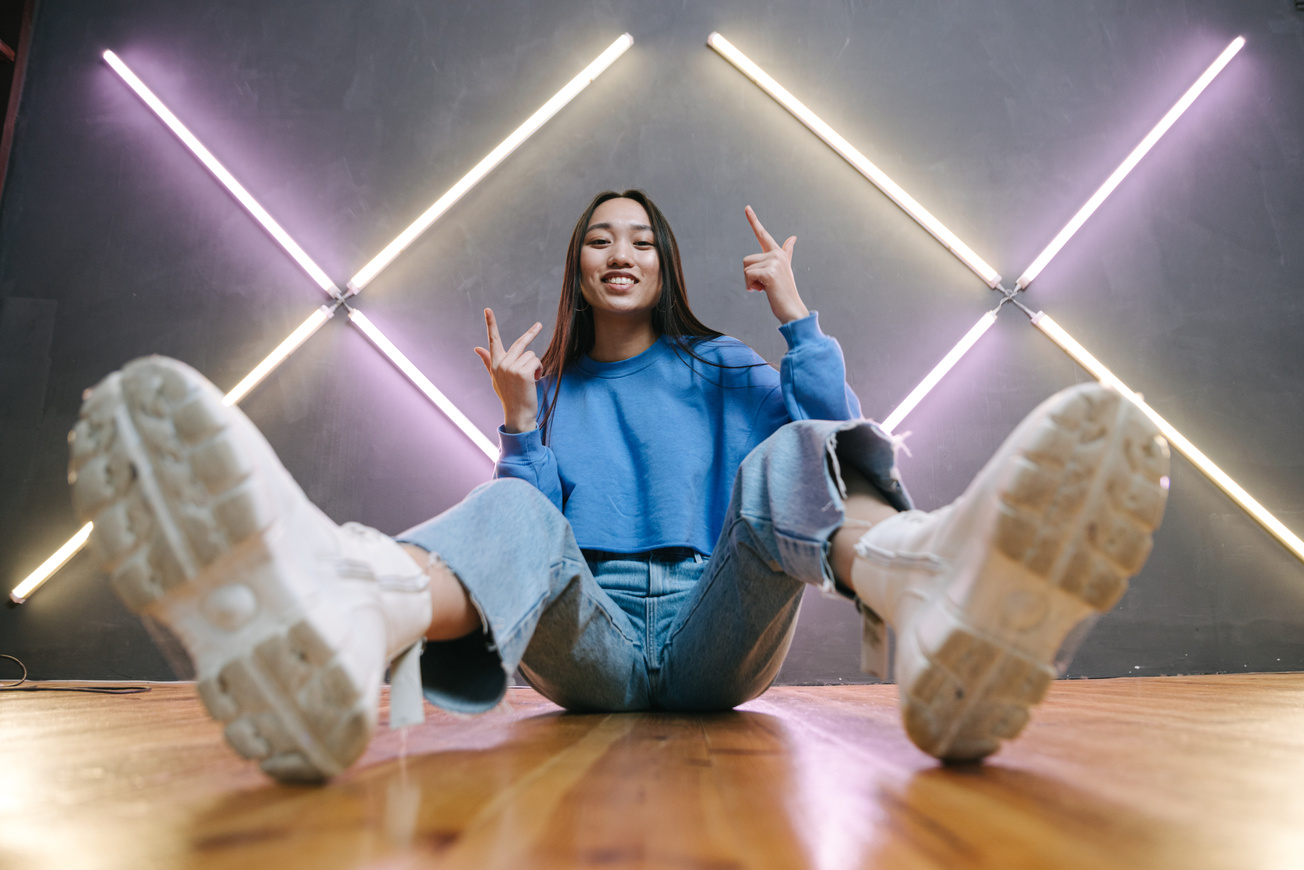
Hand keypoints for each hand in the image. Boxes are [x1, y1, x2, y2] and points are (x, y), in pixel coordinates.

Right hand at [474, 308, 542, 433]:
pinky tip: (534, 381)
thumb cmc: (509, 396)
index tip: (487, 309)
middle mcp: (501, 364)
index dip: (490, 324)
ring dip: (535, 366)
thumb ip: (487, 361)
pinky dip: (539, 370)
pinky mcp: (523, 373)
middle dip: (531, 333)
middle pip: (520, 343)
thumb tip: (476, 348)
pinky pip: (536, 362)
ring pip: (532, 355)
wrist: (518, 414)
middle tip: (539, 324)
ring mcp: (511, 368)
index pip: (493, 340)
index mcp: (495, 363)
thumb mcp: (496, 378)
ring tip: (530, 380)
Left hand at [742, 205, 808, 324]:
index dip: (753, 220)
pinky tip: (763, 291)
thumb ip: (787, 252)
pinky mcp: (769, 272)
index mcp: (778, 253)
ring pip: (746, 268)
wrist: (791, 309)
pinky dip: (751, 287)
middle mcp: (777, 254)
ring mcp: (774, 262)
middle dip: (750, 276)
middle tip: (765, 285)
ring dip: (750, 282)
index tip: (746, 207)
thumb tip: (793, 237)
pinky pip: (748, 275)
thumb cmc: (785, 292)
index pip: (763, 234)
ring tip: (765, 288)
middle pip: (746, 259)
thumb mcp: (785, 269)